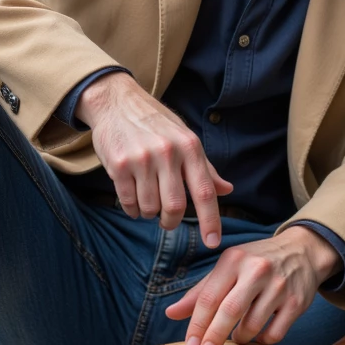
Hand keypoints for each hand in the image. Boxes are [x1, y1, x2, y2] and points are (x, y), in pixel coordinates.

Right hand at [77, 72, 231, 246]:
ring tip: (147, 200)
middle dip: (171, 221)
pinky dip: (132, 209)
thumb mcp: (185, 138)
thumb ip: (205, 167)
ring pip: (150, 208)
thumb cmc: (155, 123)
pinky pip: (128, 202)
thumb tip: (227, 189)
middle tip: (168, 221)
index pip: (205, 191)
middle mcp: (168, 153)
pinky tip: (133, 198)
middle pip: (175, 206)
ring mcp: (142, 159)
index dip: (211, 220)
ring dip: (149, 213)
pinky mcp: (119, 165)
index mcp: (190, 147)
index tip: (212, 243)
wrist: (117, 102)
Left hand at [164, 225, 342, 344]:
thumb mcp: (228, 268)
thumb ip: (200, 292)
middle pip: (229, 311)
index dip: (197, 324)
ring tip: (237, 337)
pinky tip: (259, 335)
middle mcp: (257, 269)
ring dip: (240, 338)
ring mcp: (279, 285)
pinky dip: (262, 340)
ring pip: (252, 325)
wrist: (302, 251)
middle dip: (214, 336)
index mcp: (234, 259)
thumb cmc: (256, 262)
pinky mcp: (297, 301)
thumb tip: (170, 314)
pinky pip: (275, 333)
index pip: (209, 297)